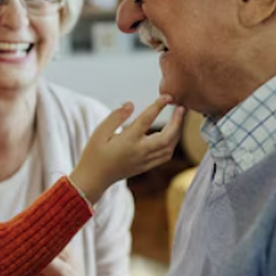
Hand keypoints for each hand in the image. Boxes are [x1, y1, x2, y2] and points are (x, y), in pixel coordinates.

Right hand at [70, 97, 184, 204]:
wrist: (93, 178)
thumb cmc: (94, 154)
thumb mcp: (99, 132)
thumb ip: (116, 117)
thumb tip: (131, 104)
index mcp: (128, 141)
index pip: (147, 119)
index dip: (158, 106)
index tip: (167, 97)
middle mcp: (140, 152)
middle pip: (167, 137)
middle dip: (177, 122)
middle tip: (181, 108)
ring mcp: (144, 161)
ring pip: (169, 148)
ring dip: (177, 133)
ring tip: (178, 119)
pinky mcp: (145, 167)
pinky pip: (165, 156)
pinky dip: (172, 144)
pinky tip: (171, 136)